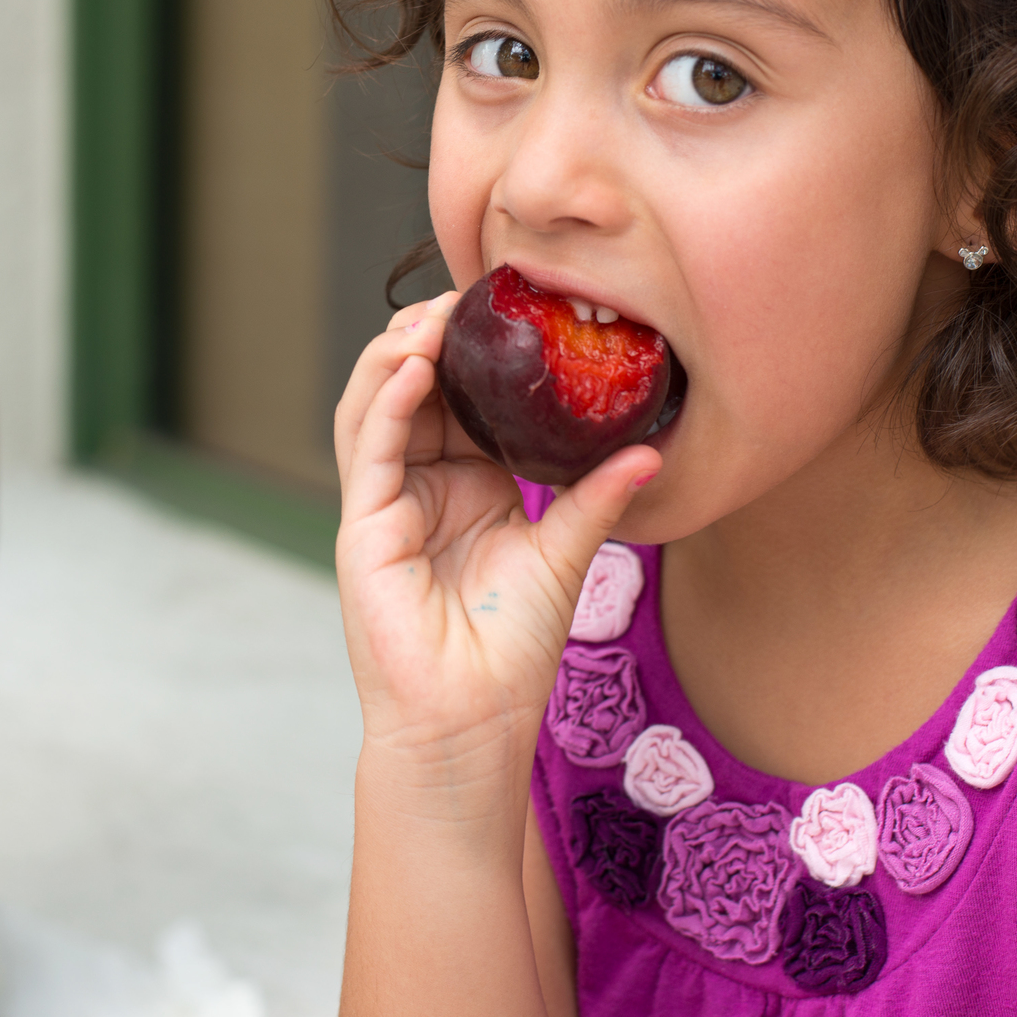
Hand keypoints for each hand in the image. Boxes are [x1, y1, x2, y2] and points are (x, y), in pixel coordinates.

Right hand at [333, 292, 659, 795]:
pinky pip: (368, 448)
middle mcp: (418, 485)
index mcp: (464, 485)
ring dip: (398, 352)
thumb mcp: (564, 555)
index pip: (459, 397)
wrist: (473, 723)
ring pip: (375, 403)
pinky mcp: (362, 527)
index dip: (474, 349)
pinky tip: (411, 366)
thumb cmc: (512, 652)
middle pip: (411, 385)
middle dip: (432, 334)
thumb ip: (595, 497)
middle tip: (468, 293)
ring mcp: (385, 503)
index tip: (507, 306)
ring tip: (434, 316)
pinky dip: (385, 401)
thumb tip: (653, 449)